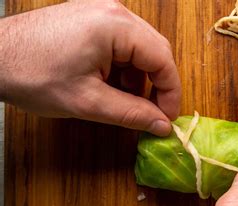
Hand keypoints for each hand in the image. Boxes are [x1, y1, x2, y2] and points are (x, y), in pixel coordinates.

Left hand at [0, 0, 179, 135]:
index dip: (170, 93)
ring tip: (128, 103)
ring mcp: (100, 11)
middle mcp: (113, 11)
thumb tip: (162, 126)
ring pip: (139, 48)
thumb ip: (132, 114)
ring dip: (140, 78)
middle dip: (157, 85)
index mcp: (116, 25)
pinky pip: (121, 44)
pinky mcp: (89, 18)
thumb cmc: (32, 75)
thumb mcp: (88, 102)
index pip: (163, 59)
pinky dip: (124, 68)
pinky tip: (113, 87)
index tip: (166, 119)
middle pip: (155, 50)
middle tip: (153, 114)